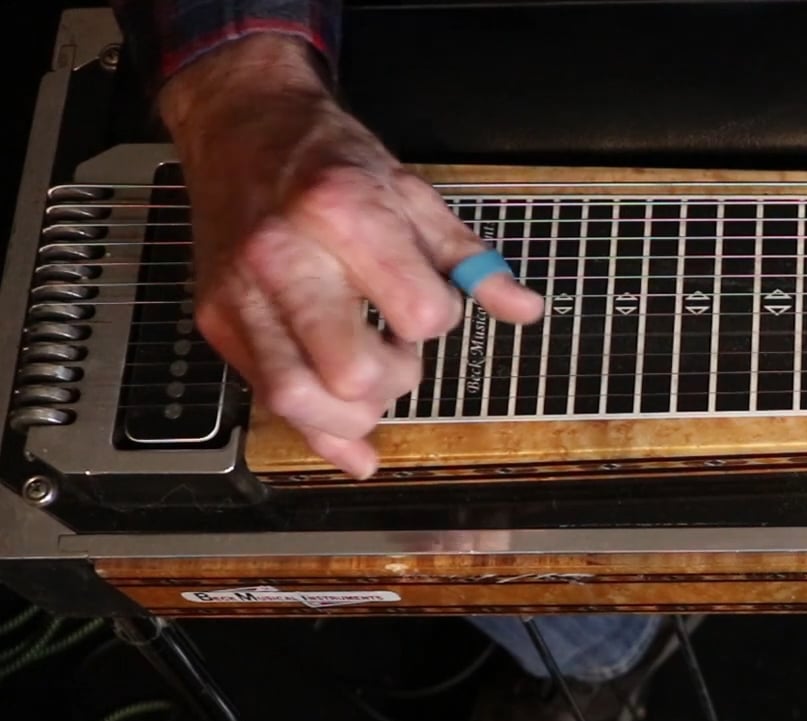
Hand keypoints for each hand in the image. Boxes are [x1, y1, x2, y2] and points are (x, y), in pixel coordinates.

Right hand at [159, 35, 542, 476]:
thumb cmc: (331, 162)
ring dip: (350, 416)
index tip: (427, 305)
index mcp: (344, 215)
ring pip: (297, 399)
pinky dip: (316, 432)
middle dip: (394, 381)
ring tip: (370, 381)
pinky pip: (266, 400)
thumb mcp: (414, 195)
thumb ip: (471, 261)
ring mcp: (242, 294)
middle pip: (352, 373)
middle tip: (398, 353)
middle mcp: (285, 257)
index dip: (437, 320)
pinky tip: (350, 441)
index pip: (417, 314)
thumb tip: (523, 310)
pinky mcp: (216, 319)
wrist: (241, 127)